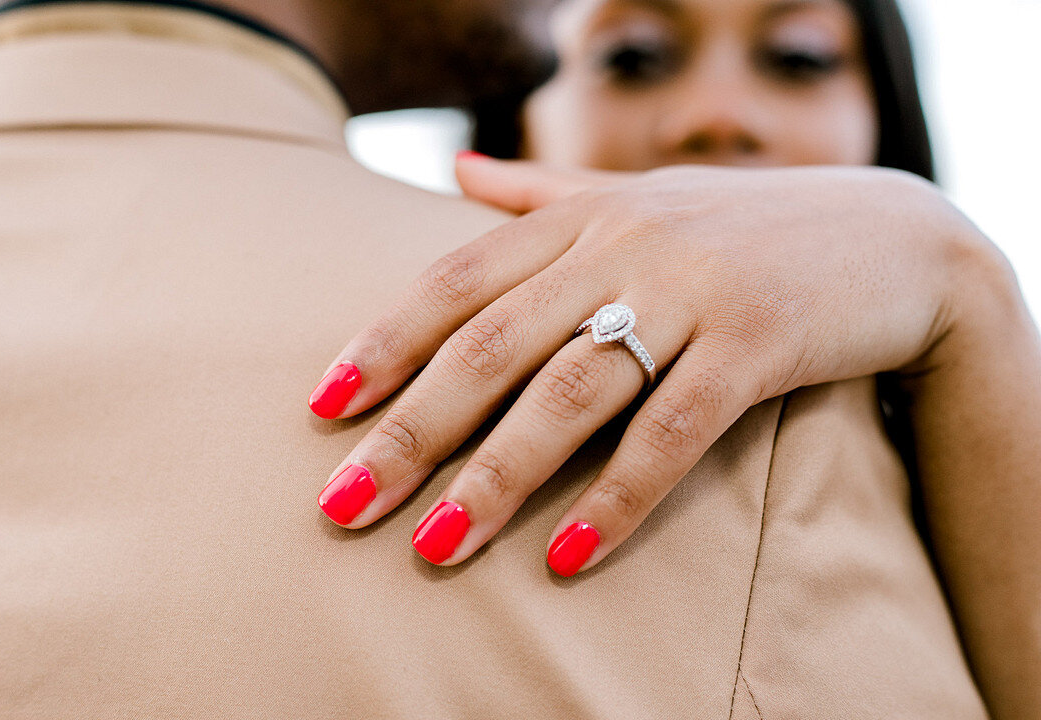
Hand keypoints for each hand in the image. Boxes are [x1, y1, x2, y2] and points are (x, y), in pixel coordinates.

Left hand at [308, 157, 982, 575]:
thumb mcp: (638, 195)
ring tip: (434, 549)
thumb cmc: (745, 226)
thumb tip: (454, 169)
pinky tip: (567, 560)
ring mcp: (691, 293)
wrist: (897, 237)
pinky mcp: (756, 342)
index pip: (457, 281)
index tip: (322, 408)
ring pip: (570, 393)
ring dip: (496, 478)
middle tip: (342, 505)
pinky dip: (618, 498)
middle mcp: (623, 247)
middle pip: (491, 346)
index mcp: (582, 217)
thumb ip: (542, 191)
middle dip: (411, 431)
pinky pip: (673, 431)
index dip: (384, 343)